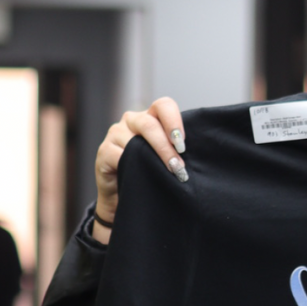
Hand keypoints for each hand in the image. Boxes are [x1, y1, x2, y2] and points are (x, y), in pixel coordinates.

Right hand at [93, 97, 186, 243]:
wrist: (125, 199)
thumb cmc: (151, 177)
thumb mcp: (166, 161)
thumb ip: (177, 152)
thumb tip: (202, 159)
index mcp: (150, 119)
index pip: (163, 105)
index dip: (174, 121)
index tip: (183, 144)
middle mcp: (132, 121)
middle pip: (149, 123)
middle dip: (167, 146)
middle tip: (179, 167)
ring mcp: (115, 134)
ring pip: (134, 139)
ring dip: (154, 158)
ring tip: (169, 174)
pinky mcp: (104, 152)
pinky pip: (119, 155)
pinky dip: (133, 166)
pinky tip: (144, 176)